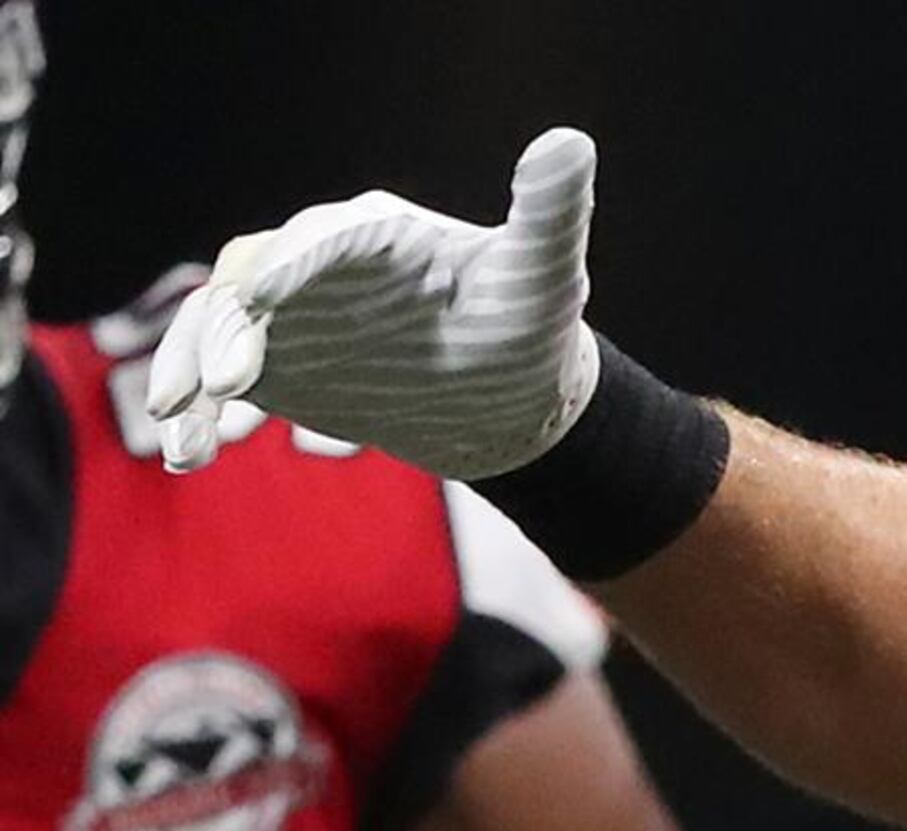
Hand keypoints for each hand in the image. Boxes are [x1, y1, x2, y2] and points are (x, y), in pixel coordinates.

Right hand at [149, 129, 601, 477]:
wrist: (510, 392)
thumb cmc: (528, 323)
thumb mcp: (544, 273)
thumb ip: (549, 213)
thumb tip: (570, 142)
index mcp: (371, 233)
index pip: (316, 241)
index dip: (287, 267)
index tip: (262, 302)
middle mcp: (315, 264)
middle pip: (248, 283)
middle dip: (225, 329)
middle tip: (226, 385)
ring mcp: (285, 316)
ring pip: (215, 333)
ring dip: (189, 373)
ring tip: (182, 428)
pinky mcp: (272, 365)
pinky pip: (215, 383)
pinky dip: (196, 416)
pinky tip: (187, 456)